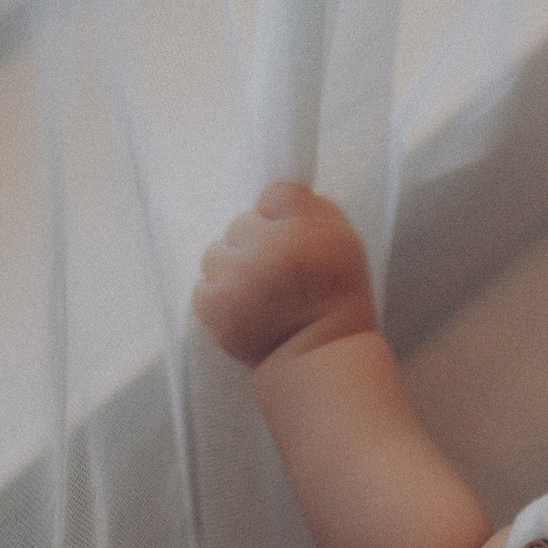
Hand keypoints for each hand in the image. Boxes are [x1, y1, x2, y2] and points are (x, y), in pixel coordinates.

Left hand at [193, 181, 380, 370]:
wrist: (318, 354)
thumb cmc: (335, 297)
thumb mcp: (344, 241)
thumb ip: (314, 208)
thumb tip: (275, 195)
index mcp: (306, 228)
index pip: (275, 193)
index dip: (279, 215)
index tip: (289, 236)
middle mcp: (270, 248)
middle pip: (241, 223)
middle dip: (254, 243)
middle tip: (275, 274)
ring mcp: (238, 277)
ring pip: (217, 252)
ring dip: (232, 269)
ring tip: (257, 294)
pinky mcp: (214, 304)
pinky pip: (203, 285)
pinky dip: (219, 298)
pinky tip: (244, 311)